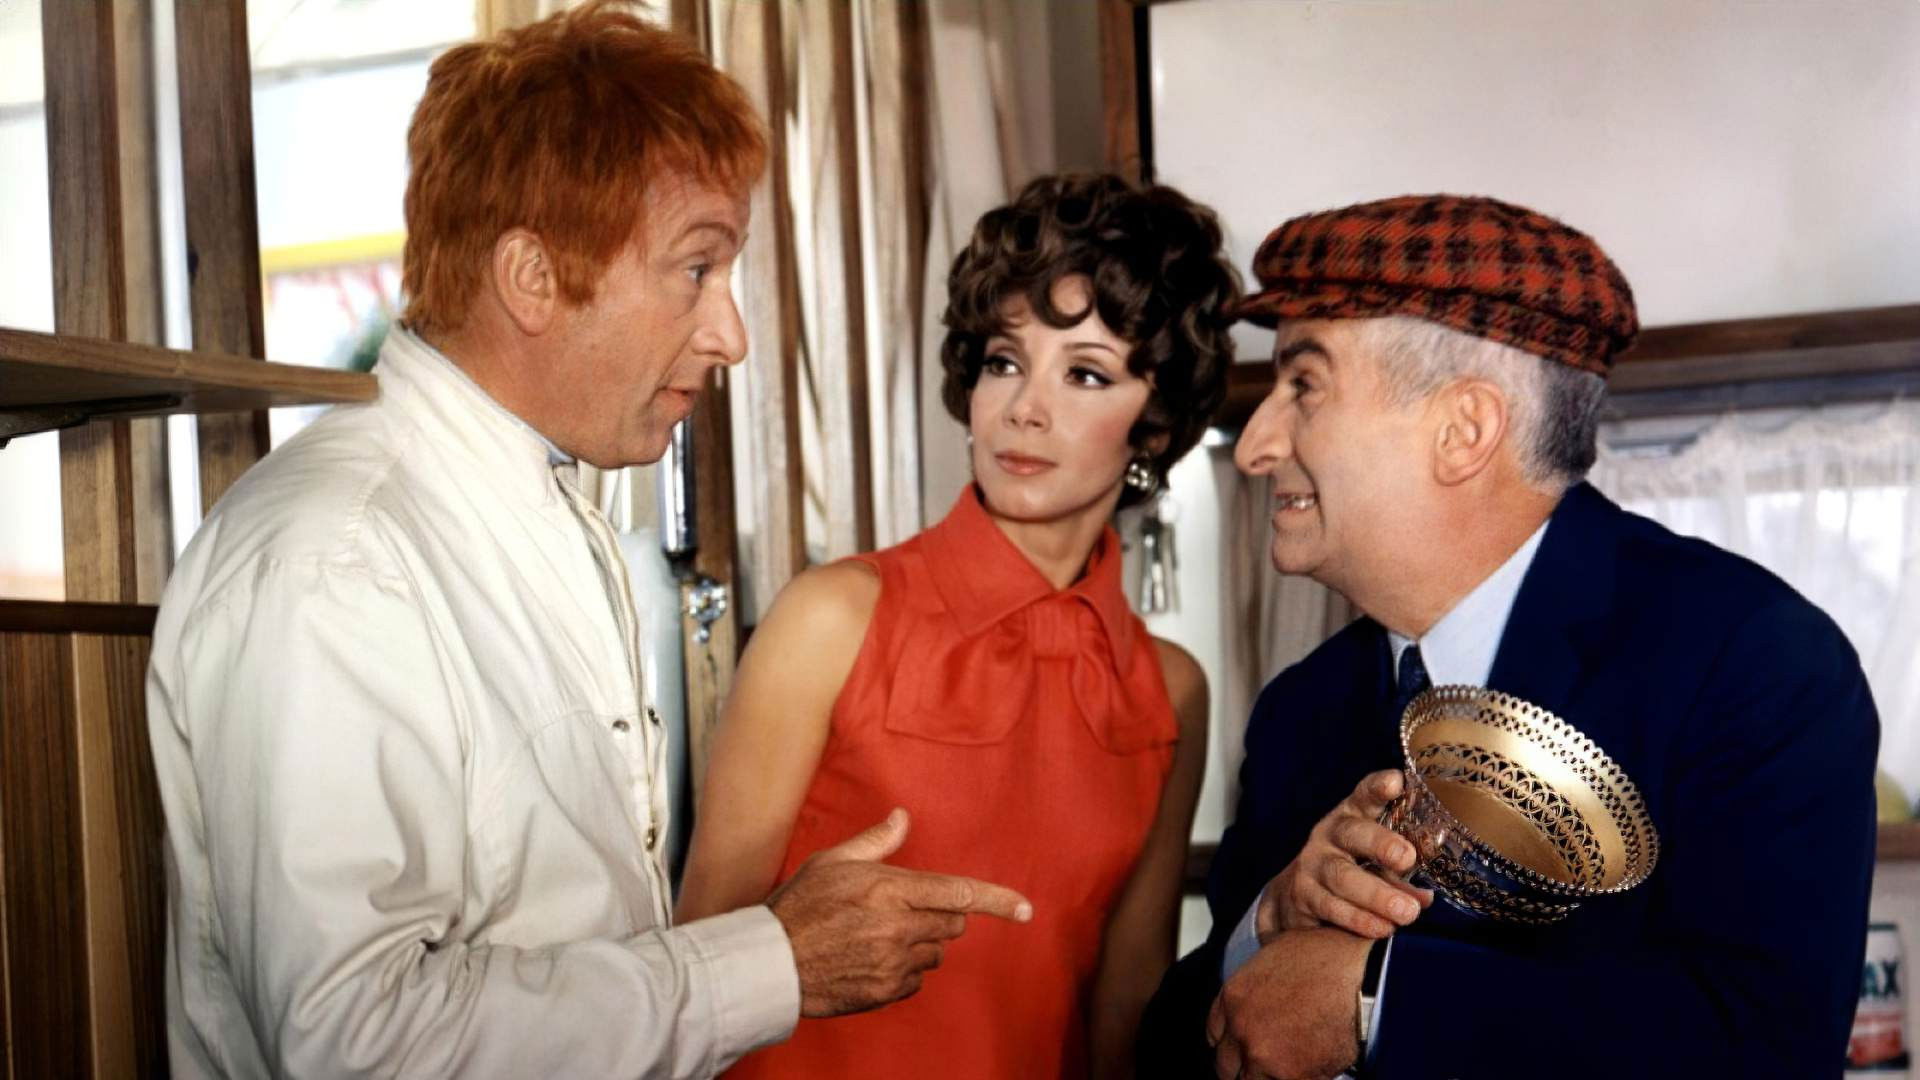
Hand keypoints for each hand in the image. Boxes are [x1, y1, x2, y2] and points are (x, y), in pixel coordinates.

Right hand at [767, 808, 1032, 1017]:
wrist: (772, 962)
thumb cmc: (800, 905)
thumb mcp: (834, 862)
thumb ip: (875, 842)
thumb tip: (902, 818)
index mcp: (890, 889)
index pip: (958, 893)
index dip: (996, 900)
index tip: (1024, 908)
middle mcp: (898, 927)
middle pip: (952, 923)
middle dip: (940, 914)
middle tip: (903, 910)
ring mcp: (893, 963)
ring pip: (936, 953)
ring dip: (921, 943)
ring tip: (878, 936)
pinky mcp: (886, 991)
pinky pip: (917, 979)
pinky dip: (905, 969)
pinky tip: (872, 959)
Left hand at [1207, 927, 1370, 1079]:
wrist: (1361, 973)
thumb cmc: (1329, 956)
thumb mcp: (1277, 952)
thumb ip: (1259, 981)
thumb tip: (1265, 991)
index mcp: (1233, 996)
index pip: (1214, 1035)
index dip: (1231, 1044)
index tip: (1243, 1048)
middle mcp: (1240, 1027)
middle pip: (1226, 1067)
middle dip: (1245, 1067)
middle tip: (1267, 1064)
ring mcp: (1262, 1054)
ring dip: (1269, 1077)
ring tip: (1292, 1066)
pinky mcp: (1290, 1074)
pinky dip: (1302, 1078)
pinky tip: (1314, 1069)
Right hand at [1257, 770, 1431, 940]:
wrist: (1296, 897)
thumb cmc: (1351, 871)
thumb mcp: (1374, 862)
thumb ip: (1400, 875)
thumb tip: (1425, 897)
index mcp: (1353, 817)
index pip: (1365, 796)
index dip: (1379, 788)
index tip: (1396, 782)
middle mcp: (1330, 835)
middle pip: (1352, 833)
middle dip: (1381, 844)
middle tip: (1407, 858)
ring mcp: (1312, 864)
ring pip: (1342, 876)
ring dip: (1377, 895)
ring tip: (1407, 912)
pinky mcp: (1302, 895)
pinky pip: (1331, 906)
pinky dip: (1359, 919)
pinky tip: (1382, 928)